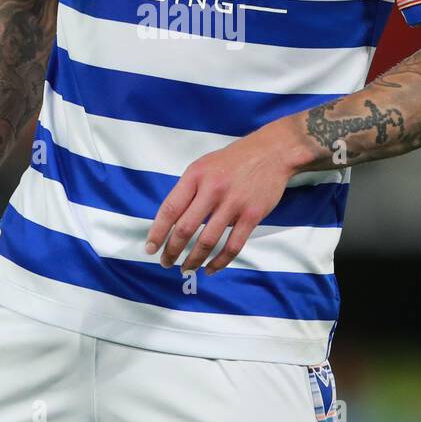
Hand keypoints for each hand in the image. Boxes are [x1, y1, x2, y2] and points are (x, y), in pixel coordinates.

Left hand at [144, 123, 294, 274]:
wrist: (270, 153)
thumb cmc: (232, 161)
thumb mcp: (203, 166)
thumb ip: (187, 190)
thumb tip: (169, 222)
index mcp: (195, 176)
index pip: (170, 209)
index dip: (157, 232)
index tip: (150, 248)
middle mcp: (212, 189)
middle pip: (185, 228)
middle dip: (172, 251)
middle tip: (166, 262)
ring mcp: (233, 203)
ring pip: (207, 241)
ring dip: (193, 260)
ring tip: (186, 268)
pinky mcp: (252, 215)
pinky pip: (232, 246)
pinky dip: (220, 262)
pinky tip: (210, 268)